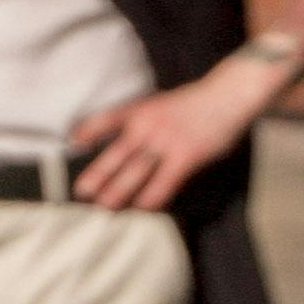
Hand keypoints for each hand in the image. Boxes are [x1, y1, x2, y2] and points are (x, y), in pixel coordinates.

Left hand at [70, 67, 263, 214]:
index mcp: (141, 110)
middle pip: (116, 154)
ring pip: (135, 171)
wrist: (229, 94)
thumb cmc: (196, 103)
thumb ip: (145, 122)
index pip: (107, 119)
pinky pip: (163, 182)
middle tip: (80, 192)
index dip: (89, 131)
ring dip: (117, 192)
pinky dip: (151, 198)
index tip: (74, 143)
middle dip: (97, 175)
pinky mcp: (186, 156)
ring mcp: (166, 141)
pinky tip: (143, 208)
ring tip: (104, 207)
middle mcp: (149, 125)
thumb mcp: (163, 104)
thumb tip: (128, 148)